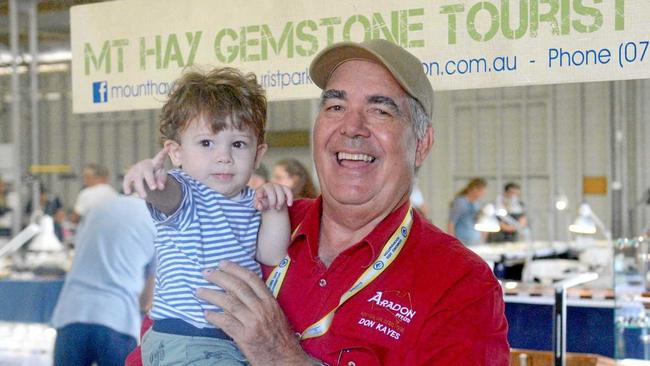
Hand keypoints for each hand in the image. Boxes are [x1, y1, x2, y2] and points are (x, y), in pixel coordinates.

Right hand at [123, 146, 169, 197]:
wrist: (145, 173)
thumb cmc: (156, 174)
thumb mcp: (161, 176)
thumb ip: (162, 180)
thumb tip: (160, 187)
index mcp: (155, 162)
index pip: (160, 158)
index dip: (163, 153)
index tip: (168, 148)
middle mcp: (144, 164)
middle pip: (147, 171)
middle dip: (150, 180)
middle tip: (154, 188)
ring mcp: (135, 169)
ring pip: (136, 178)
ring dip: (140, 188)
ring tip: (144, 197)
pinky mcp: (129, 174)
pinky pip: (126, 180)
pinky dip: (127, 186)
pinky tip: (128, 193)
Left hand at [196, 261, 310, 365]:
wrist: (285, 358)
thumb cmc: (280, 337)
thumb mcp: (275, 314)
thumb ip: (260, 302)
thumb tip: (239, 291)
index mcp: (270, 301)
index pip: (251, 279)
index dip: (235, 269)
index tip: (222, 264)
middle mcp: (261, 309)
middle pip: (237, 287)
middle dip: (219, 277)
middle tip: (206, 273)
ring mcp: (253, 323)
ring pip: (229, 303)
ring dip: (211, 295)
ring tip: (199, 291)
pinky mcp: (245, 337)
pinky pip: (225, 323)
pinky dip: (214, 317)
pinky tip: (206, 313)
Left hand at [254, 183, 292, 210]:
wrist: (271, 203)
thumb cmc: (263, 203)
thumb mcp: (259, 205)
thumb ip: (258, 205)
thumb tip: (260, 206)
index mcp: (262, 189)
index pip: (260, 190)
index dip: (261, 193)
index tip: (260, 197)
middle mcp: (270, 185)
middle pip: (271, 191)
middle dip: (272, 200)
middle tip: (272, 208)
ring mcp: (278, 186)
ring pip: (280, 191)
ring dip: (280, 201)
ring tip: (278, 208)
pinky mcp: (285, 188)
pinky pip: (289, 191)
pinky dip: (290, 198)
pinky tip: (289, 205)